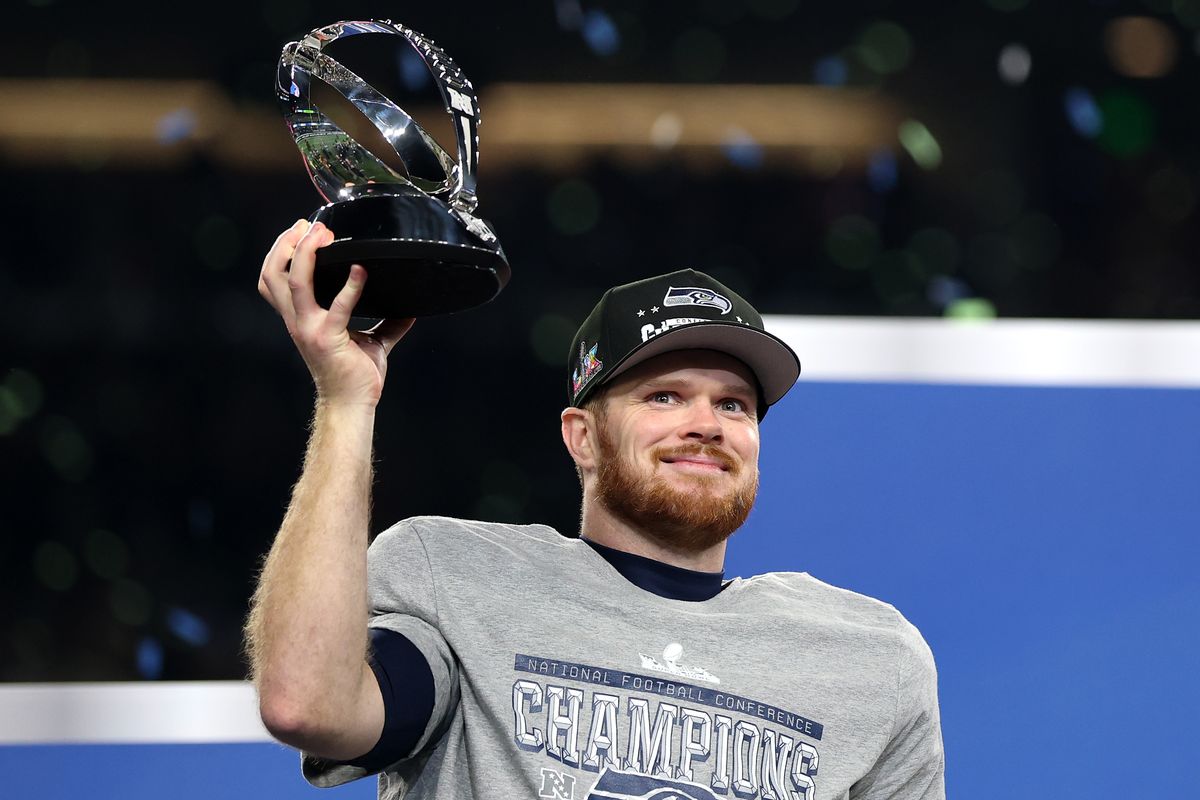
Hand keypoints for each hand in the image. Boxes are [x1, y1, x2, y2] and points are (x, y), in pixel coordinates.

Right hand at [258, 220, 413, 406]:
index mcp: (300, 317)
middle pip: (272, 274)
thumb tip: (411, 308)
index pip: (273, 279)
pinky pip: (337, 307)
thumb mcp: (371, 341)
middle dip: (285, 244)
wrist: (352, 404)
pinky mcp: (328, 338)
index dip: (279, 251)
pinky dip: (350, 286)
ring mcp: (309, 328)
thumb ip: (387, 322)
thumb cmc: (356, 375)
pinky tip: (361, 270)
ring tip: (322, 235)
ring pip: (293, 283)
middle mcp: (298, 320)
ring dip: (306, 254)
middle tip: (308, 225)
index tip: (300, 229)